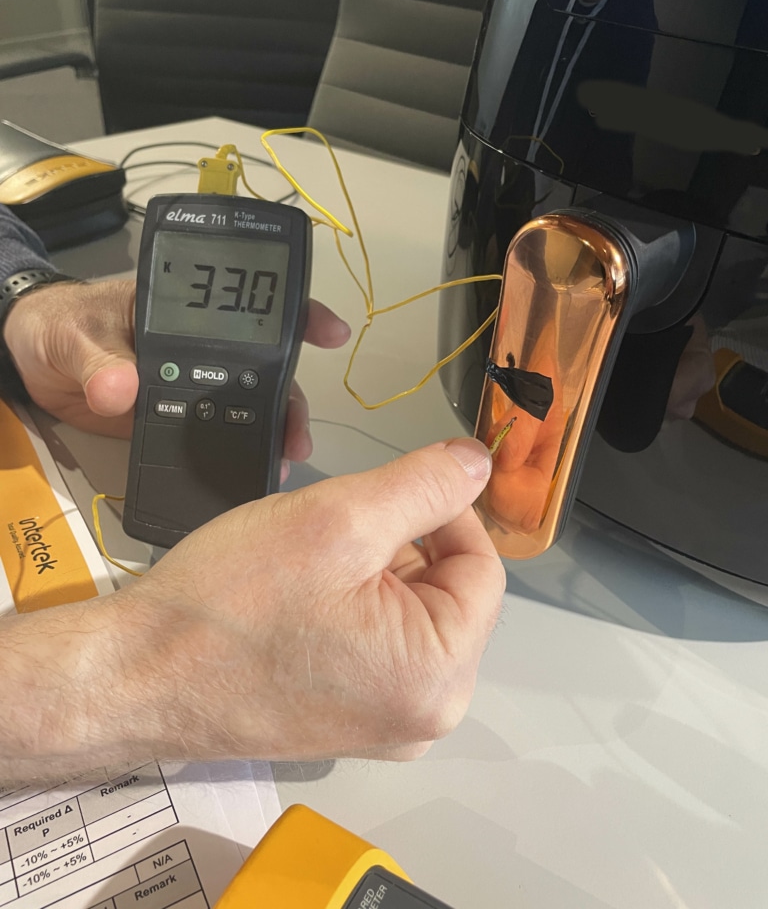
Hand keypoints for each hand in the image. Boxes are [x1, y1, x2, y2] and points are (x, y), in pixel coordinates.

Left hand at [2, 280, 349, 455]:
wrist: (31, 361)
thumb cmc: (60, 323)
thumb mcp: (76, 334)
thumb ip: (99, 361)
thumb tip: (123, 388)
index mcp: (184, 316)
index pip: (252, 309)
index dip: (299, 314)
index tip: (330, 331)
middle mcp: (200, 352)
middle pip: (263, 370)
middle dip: (290, 400)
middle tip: (298, 434)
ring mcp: (191, 389)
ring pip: (246, 409)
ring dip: (270, 435)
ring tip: (282, 463)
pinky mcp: (173, 423)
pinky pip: (212, 439)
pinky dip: (233, 457)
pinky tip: (246, 478)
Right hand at [31, 438, 501, 769]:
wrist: (135, 677)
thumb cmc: (232, 600)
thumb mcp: (338, 519)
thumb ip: (424, 484)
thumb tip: (479, 462)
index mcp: (440, 678)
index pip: (482, 568)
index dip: (442, 514)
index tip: (383, 493)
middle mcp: (426, 719)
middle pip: (448, 594)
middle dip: (399, 548)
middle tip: (330, 536)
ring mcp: (386, 729)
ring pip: (410, 615)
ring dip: (372, 573)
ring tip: (306, 569)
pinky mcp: (348, 725)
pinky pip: (378, 647)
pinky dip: (352, 608)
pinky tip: (299, 600)